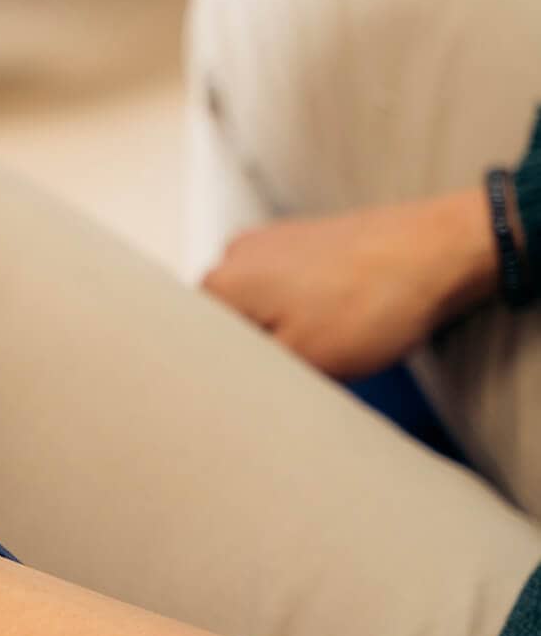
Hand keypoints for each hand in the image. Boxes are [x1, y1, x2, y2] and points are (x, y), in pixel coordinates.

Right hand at [201, 189, 497, 378]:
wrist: (442, 252)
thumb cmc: (375, 303)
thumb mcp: (301, 365)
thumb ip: (244, 380)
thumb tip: (216, 394)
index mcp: (218, 285)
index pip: (194, 349)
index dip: (222, 378)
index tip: (254, 393)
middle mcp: (232, 256)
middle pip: (224, 326)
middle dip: (254, 354)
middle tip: (297, 373)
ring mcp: (268, 243)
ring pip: (256, 309)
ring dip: (281, 333)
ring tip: (324, 346)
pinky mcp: (303, 240)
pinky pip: (283, 289)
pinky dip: (302, 311)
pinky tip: (336, 323)